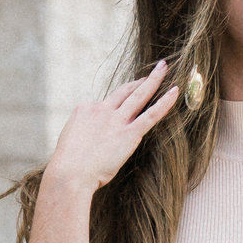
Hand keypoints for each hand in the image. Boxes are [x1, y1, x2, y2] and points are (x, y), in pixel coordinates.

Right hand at [41, 66, 179, 198]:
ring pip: (139, 95)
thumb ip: (82, 133)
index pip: (103, 103)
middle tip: (151, 71)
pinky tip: (175, 92)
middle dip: (139, 80)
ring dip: (153, 80)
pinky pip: (151, 114)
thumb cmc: (67, 166)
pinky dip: (165, 102)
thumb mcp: (69, 141)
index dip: (114, 104)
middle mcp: (101, 110)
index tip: (122, 103)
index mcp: (84, 110)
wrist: (70, 174)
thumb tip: (88, 137)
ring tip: (163, 68)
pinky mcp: (129, 134)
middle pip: (124, 91)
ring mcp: (116, 120)